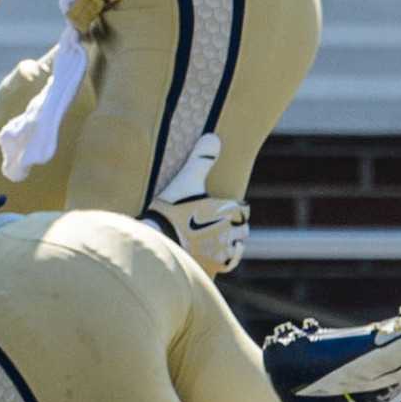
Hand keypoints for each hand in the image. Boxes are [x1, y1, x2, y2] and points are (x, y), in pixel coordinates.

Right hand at [146, 132, 249, 274]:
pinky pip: (232, 261)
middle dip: (233, 223)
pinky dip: (230, 256)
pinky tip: (223, 251)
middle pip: (242, 227)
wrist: (157, 238)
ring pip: (238, 243)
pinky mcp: (215, 264)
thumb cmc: (171, 209)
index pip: (243, 209)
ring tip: (218, 235)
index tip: (220, 207)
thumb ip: (201, 159)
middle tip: (216, 220)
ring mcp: (223, 249)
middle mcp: (231, 231)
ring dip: (232, 240)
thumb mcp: (185, 180)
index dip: (233, 207)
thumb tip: (213, 137)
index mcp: (229, 210)